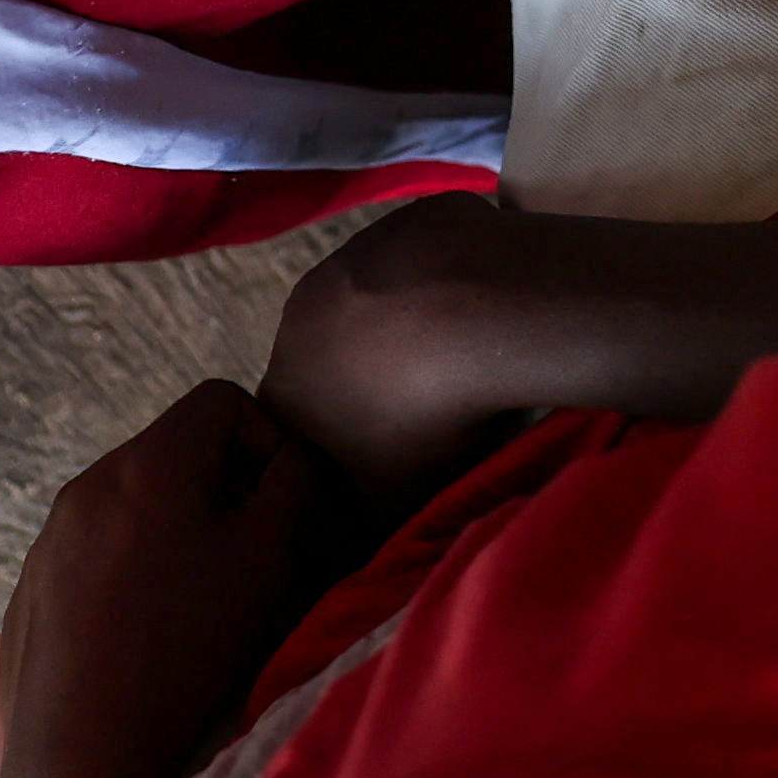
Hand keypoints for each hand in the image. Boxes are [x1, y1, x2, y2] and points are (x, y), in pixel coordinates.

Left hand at [0, 381, 330, 777]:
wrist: (83, 755)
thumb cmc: (185, 647)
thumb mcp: (266, 558)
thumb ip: (293, 484)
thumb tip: (292, 461)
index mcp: (147, 463)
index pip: (221, 400)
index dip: (267, 437)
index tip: (280, 503)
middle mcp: (86, 485)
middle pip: (172, 452)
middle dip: (221, 489)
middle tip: (248, 555)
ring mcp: (47, 540)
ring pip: (130, 505)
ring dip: (173, 532)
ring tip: (195, 602)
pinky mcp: (28, 591)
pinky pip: (92, 554)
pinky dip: (127, 574)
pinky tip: (142, 637)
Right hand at [257, 191, 520, 509]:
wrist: (480, 312)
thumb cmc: (426, 421)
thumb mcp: (384, 504)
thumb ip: (352, 530)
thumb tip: (338, 561)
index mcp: (285, 381)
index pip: (299, 425)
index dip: (344, 444)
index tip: (391, 452)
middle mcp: (303, 311)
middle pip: (333, 357)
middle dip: (374, 379)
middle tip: (435, 403)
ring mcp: (357, 253)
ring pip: (380, 301)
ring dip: (413, 324)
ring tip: (470, 353)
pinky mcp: (412, 217)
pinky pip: (429, 257)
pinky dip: (453, 279)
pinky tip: (491, 302)